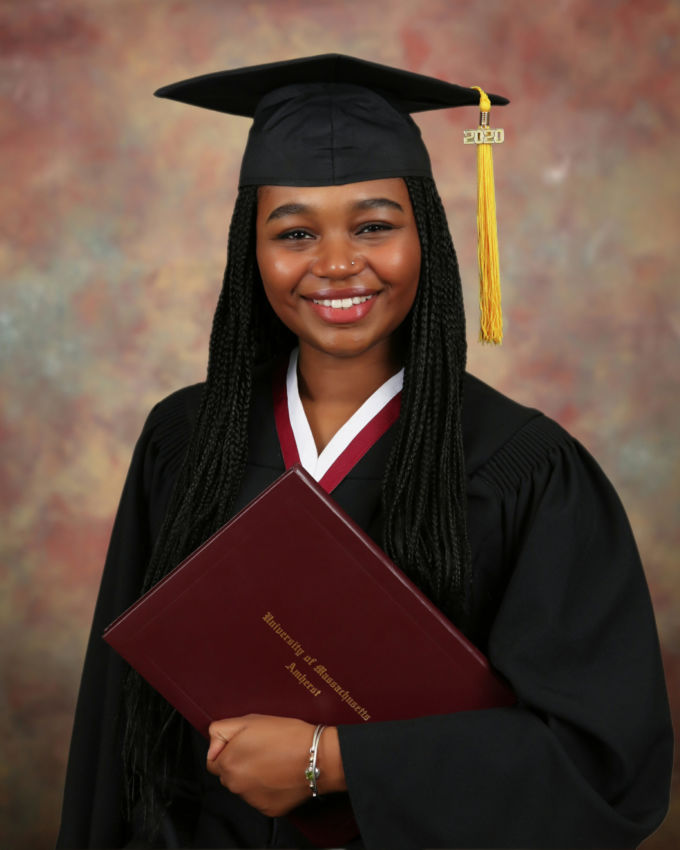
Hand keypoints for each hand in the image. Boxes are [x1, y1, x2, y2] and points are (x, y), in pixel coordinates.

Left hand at [206, 714, 344, 816]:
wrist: (316, 756)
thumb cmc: (286, 735)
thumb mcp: (249, 720)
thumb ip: (221, 731)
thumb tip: (212, 745)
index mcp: (229, 763)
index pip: (214, 762)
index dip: (228, 750)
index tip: (243, 744)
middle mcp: (236, 786)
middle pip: (228, 775)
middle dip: (240, 763)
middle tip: (261, 750)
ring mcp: (252, 800)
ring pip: (244, 787)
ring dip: (253, 777)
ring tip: (274, 761)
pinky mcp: (268, 809)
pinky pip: (260, 798)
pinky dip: (267, 789)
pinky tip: (280, 774)